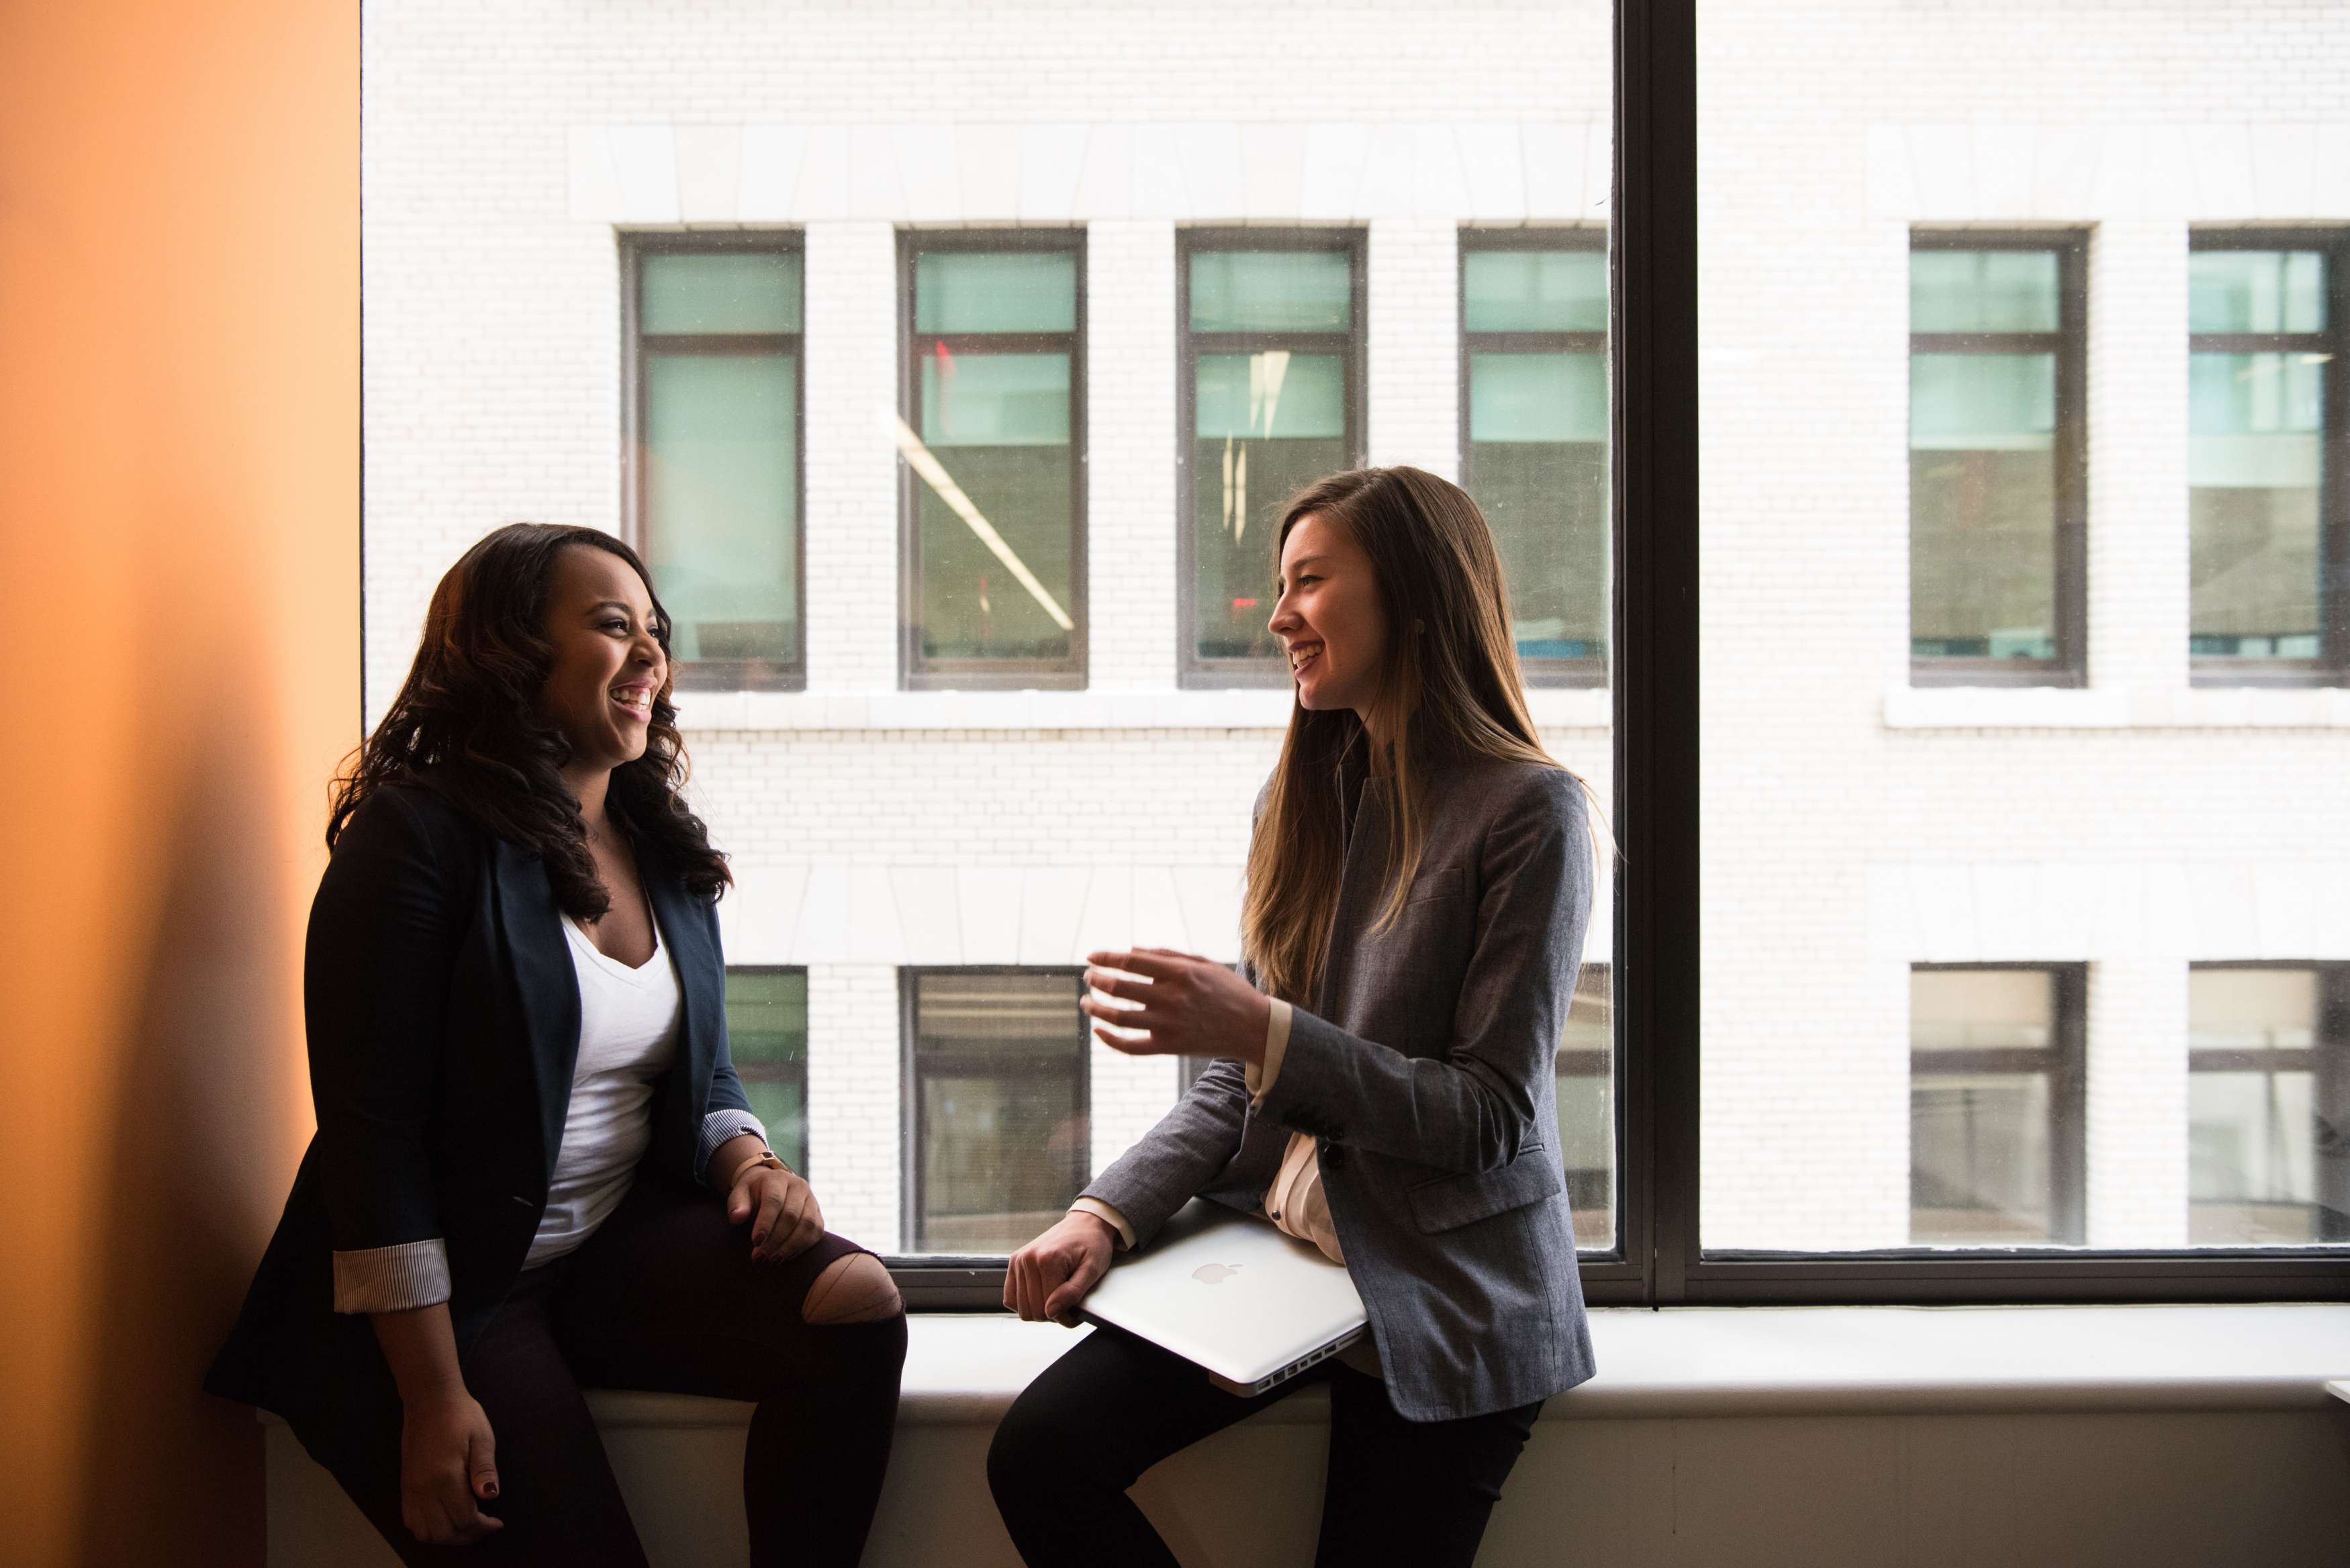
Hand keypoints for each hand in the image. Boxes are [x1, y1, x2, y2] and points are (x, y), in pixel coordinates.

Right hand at [398, 1390, 501, 1546]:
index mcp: (446, 1477)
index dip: (483, 1527)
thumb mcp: (482, 1437)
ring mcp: (412, 1489)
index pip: (464, 1518)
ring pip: (424, 1532)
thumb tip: (490, 1496)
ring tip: (465, 1526)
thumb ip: (485, 1468)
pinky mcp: (405, 1485)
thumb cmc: (461, 1415)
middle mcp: (424, 1488)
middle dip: (467, 1536)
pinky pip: (410, 1520)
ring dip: (446, 1536)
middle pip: (444, 1532)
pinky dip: (427, 1529)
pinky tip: (443, 1519)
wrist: (430, 1400)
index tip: (497, 1523)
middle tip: (484, 1526)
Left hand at [729, 1163, 824, 1262]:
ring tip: (772, 1260)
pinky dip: (802, 1247)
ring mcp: (812, 1200)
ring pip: (807, 1225)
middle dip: (775, 1240)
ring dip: (790, 1246)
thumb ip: (737, 1205)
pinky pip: (816, 1232)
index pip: (774, 1200)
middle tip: (760, 1257)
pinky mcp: (819, 1214)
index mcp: (778, 1178)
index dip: (766, 1222)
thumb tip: (736, 1217)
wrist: (772, 1190)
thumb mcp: (740, 1196)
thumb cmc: (753, 1196)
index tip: (755, 1242)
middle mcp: (799, 1186)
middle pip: (791, 1215)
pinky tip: (785, 1257)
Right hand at [1004, 1211, 1115, 1325]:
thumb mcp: (1092, 1269)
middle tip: (1068, 1304)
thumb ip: (1073, 1292)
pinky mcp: (1014, 1262)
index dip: (1066, 1316)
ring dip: (1039, 1310)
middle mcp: (1028, 1259)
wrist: (1084, 1223)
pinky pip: (1010, 1298)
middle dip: (1053, 1314)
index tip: (1077, 1311)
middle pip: (1034, 1311)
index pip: (1049, 1308)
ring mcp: (1018, 1260)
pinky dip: (1024, 1304)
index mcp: (1048, 1259)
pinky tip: (1040, 1296)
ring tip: (1056, 1299)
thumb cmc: (1092, 1245)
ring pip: (1021, 1309)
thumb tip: (1051, 1311)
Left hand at [1081, 948, 1271, 1063]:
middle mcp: (1171, 998)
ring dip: (1095, 1008)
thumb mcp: (1203, 963)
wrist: (1253, 1028)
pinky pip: (1130, 1047)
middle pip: (1119, 987)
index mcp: (1179, 972)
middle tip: (1088, 977)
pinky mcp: (1169, 1046)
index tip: (1091, 957)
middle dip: (1096, 980)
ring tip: (1086, 1002)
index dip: (1106, 957)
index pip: (1130, 961)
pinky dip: (1109, 1040)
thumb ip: (1167, 955)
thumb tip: (1130, 951)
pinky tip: (1098, 1030)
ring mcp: (1169, 1024)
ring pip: (1118, 1018)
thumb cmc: (1228, 990)